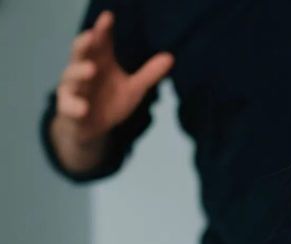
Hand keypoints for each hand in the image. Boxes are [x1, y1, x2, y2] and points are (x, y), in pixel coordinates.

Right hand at [52, 11, 172, 145]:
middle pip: (80, 52)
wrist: (93, 128)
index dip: (103, 29)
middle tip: (92, 35)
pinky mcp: (68, 107)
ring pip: (71, 76)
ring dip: (80, 71)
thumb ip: (149, 74)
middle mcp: (83, 70)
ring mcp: (74, 88)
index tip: (109, 16)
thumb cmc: (110, 102)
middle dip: (84, 43)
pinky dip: (75, 106)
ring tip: (91, 69)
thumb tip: (171, 57)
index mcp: (100, 61)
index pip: (100, 41)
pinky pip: (69, 105)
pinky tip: (84, 108)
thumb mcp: (134, 89)